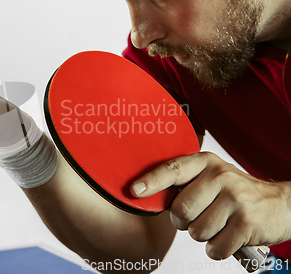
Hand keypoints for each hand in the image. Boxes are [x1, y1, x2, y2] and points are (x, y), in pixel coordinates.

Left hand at [130, 152, 290, 259]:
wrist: (280, 204)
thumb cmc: (235, 192)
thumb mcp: (211, 176)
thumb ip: (184, 181)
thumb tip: (146, 193)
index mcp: (206, 163)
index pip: (173, 170)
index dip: (152, 182)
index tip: (134, 190)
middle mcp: (221, 176)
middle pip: (181, 210)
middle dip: (183, 221)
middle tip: (198, 216)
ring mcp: (236, 199)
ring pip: (197, 231)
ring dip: (202, 235)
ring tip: (218, 223)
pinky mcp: (247, 224)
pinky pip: (215, 248)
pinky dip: (217, 249)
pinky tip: (227, 236)